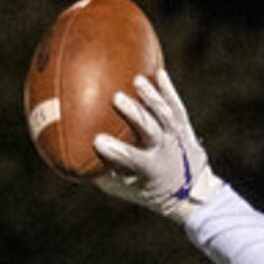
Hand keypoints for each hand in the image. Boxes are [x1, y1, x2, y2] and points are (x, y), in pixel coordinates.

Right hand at [92, 71, 218, 215]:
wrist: (190, 190)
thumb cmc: (146, 189)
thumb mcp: (124, 190)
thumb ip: (102, 175)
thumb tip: (73, 157)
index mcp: (150, 169)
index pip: (132, 159)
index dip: (116, 150)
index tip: (97, 140)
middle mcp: (165, 150)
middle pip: (151, 130)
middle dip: (135, 114)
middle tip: (116, 98)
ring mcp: (175, 136)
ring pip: (165, 114)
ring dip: (151, 97)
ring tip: (137, 80)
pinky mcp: (181, 125)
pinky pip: (176, 105)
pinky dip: (169, 90)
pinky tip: (158, 72)